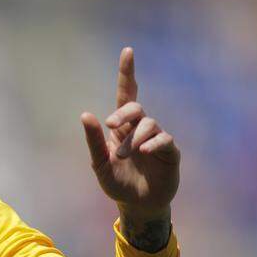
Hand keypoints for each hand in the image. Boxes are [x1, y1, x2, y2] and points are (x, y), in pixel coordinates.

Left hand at [80, 47, 179, 216]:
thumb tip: (86, 114)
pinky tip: (145, 151)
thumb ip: (94, 141)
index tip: (128, 51)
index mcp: (122, 127)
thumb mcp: (100, 163)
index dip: (127, 73)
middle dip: (123, 113)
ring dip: (134, 138)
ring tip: (123, 156)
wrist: (137, 205)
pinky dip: (154, 142)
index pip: (126, 94)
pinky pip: (165, 139)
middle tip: (111, 125)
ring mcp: (156, 139)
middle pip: (135, 107)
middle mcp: (140, 129)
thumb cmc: (117, 182)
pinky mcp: (170, 152)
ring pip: (149, 123)